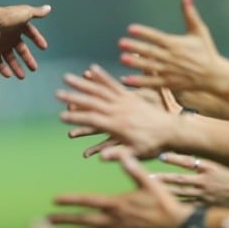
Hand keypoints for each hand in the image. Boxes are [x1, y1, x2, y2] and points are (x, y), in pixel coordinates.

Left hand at [0, 2, 50, 78]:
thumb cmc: (9, 16)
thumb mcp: (26, 13)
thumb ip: (37, 12)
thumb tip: (48, 8)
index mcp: (19, 27)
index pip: (31, 34)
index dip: (37, 40)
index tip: (44, 47)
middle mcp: (11, 36)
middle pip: (21, 50)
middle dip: (28, 59)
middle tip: (34, 68)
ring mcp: (1, 44)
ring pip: (10, 58)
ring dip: (16, 67)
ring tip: (22, 76)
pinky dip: (3, 69)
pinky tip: (9, 75)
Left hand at [48, 148, 191, 227]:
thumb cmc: (165, 205)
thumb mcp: (150, 184)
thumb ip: (133, 169)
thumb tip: (120, 154)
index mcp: (116, 204)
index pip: (87, 200)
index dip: (69, 200)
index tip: (54, 200)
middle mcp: (112, 222)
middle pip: (82, 220)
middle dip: (62, 220)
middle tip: (45, 221)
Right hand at [57, 64, 178, 157]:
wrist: (171, 130)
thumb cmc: (153, 145)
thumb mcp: (136, 153)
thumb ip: (119, 154)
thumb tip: (101, 158)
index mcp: (118, 126)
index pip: (93, 120)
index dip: (76, 118)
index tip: (61, 117)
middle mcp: (119, 111)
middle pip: (93, 102)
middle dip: (74, 97)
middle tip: (56, 93)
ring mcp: (124, 101)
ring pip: (100, 90)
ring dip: (83, 83)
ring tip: (67, 78)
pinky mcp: (130, 96)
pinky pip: (114, 84)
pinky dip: (102, 76)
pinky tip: (91, 69)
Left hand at [119, 0, 224, 93]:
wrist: (214, 75)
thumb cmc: (206, 51)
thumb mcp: (199, 31)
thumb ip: (190, 14)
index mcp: (176, 44)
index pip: (157, 37)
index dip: (144, 33)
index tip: (130, 29)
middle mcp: (172, 58)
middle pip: (150, 51)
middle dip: (135, 47)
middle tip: (121, 43)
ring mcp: (170, 71)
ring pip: (149, 67)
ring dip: (135, 63)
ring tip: (122, 59)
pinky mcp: (170, 83)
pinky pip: (152, 83)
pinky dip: (139, 82)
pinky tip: (125, 80)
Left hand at [154, 152, 228, 208]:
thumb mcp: (220, 167)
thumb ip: (201, 165)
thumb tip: (182, 160)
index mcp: (209, 168)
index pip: (187, 161)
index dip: (173, 159)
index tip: (160, 156)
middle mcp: (205, 181)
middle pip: (179, 180)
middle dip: (161, 179)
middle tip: (146, 178)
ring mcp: (205, 196)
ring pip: (181, 194)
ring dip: (165, 193)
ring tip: (150, 192)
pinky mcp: (206, 206)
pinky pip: (188, 206)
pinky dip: (176, 205)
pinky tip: (164, 207)